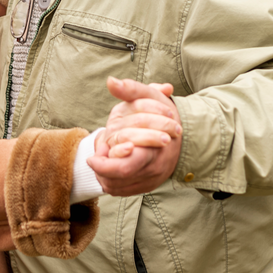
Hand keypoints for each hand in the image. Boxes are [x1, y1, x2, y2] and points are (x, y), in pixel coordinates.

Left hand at [87, 78, 182, 195]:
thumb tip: (111, 81)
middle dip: (103, 171)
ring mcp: (153, 178)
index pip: (126, 166)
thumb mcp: (148, 97)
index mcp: (156, 148)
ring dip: (105, 177)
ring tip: (99, 163)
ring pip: (121, 187)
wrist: (181, 133)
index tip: (92, 156)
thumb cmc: (162, 112)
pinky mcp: (148, 186)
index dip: (105, 165)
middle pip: (122, 178)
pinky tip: (106, 172)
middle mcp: (155, 167)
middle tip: (93, 160)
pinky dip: (112, 182)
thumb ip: (130, 90)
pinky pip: (124, 191)